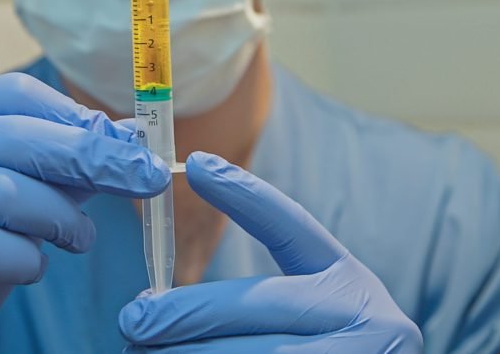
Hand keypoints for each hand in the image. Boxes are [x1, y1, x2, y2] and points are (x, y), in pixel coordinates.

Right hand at [0, 73, 169, 353]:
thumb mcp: (11, 203)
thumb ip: (54, 168)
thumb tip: (124, 139)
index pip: (13, 94)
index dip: (75, 113)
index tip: (124, 139)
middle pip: (20, 137)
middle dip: (95, 158)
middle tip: (146, 178)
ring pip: (10, 193)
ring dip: (62, 220)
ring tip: (78, 239)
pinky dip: (26, 262)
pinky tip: (26, 270)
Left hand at [119, 151, 421, 352]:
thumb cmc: (329, 353)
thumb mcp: (319, 318)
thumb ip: (269, 300)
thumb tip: (159, 297)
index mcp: (349, 285)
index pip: (293, 228)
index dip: (244, 194)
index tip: (195, 164)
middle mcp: (365, 321)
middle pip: (254, 304)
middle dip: (182, 313)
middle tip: (133, 320)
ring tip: (142, 352)